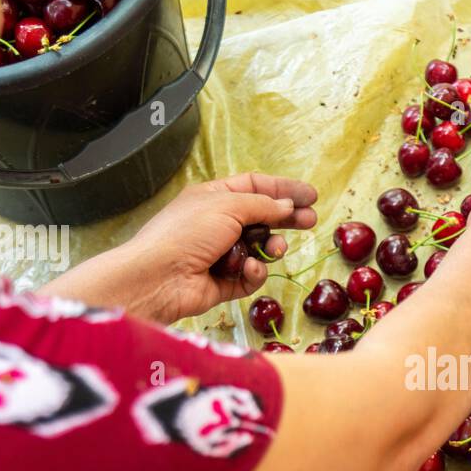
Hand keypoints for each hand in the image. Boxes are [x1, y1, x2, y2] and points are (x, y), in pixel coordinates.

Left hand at [127, 173, 318, 322]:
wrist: (160, 277)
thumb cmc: (187, 233)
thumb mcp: (227, 206)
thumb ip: (262, 205)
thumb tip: (287, 205)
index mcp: (213, 198)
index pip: (255, 187)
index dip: (283, 190)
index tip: (310, 196)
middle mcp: (218, 224)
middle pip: (262, 218)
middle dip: (287, 220)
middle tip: (311, 221)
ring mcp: (222, 254)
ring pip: (260, 249)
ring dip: (270, 248)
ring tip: (275, 250)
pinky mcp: (225, 282)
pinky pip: (251, 276)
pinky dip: (254, 273)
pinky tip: (250, 269)